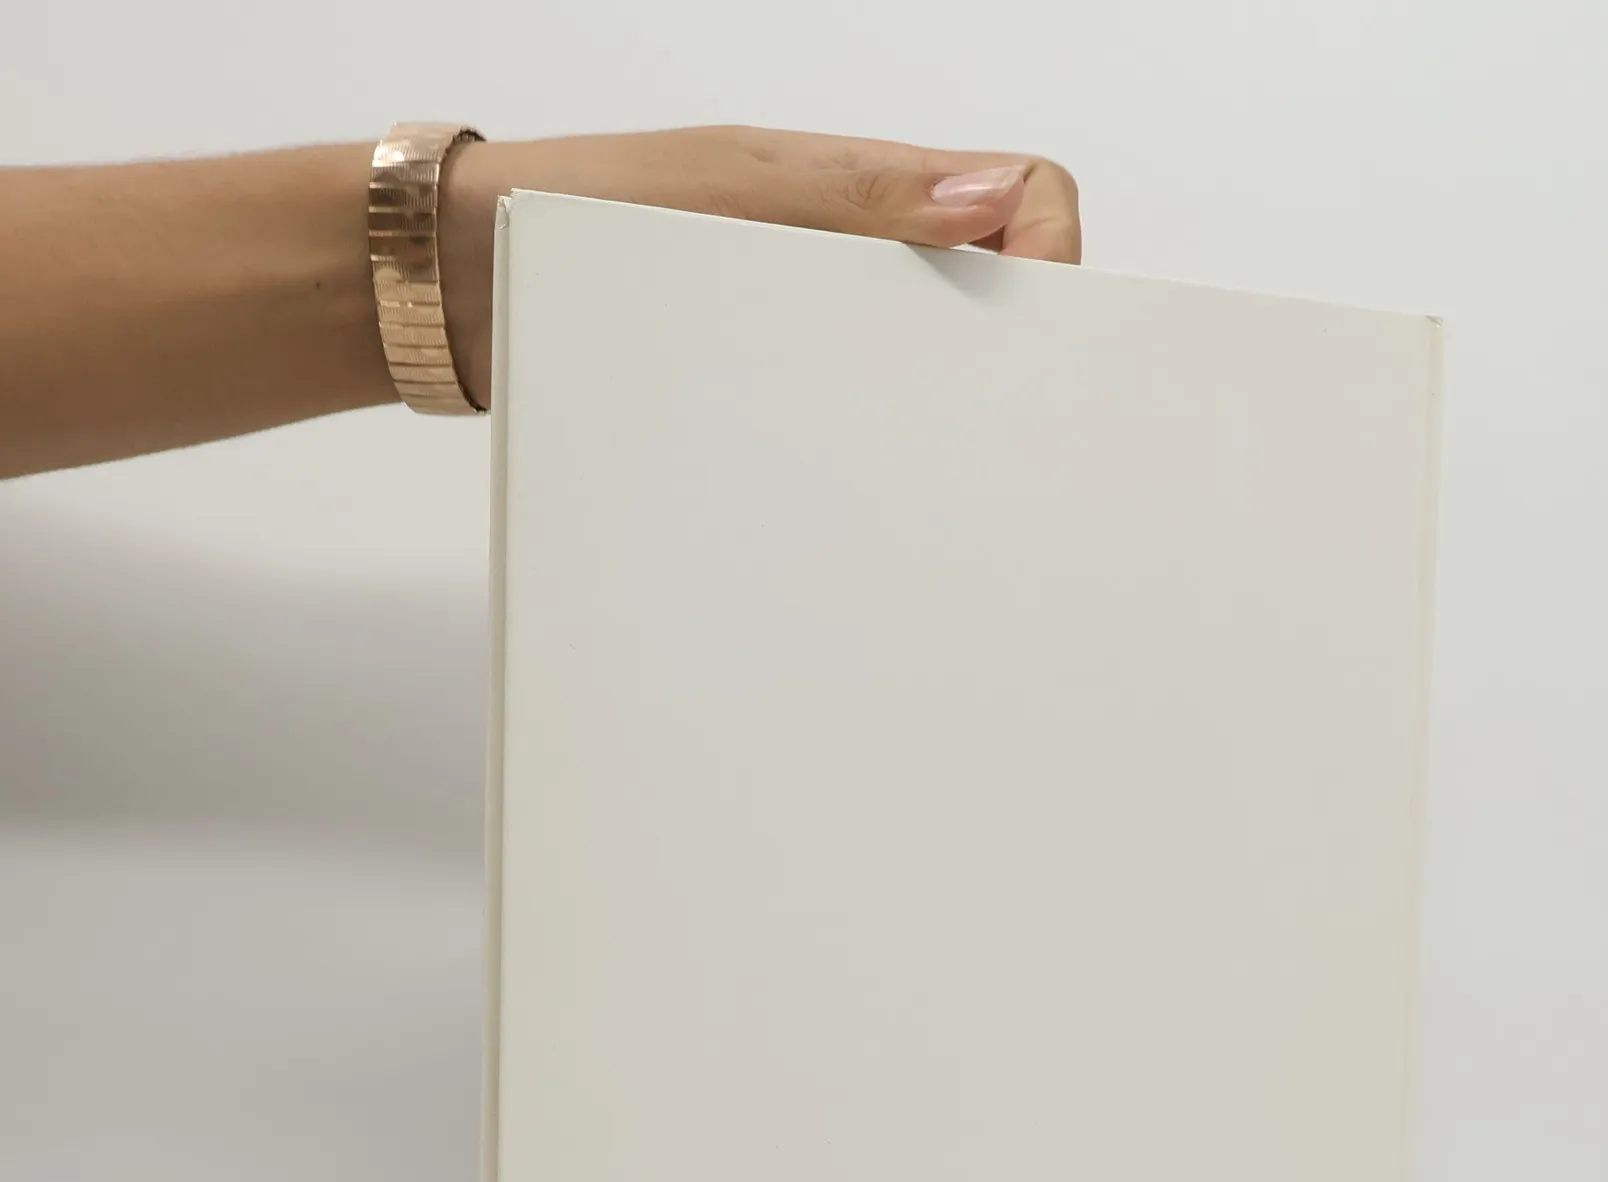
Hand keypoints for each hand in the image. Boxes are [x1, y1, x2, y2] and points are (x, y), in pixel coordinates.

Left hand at [440, 127, 1081, 404]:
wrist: (466, 286)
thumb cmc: (578, 219)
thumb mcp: (730, 195)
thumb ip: (859, 199)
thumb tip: (991, 197)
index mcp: (867, 189)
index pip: (1025, 199)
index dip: (1055, 259)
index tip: (1039, 333)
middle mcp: (858, 255)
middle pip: (992, 295)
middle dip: (1010, 355)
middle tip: (995, 422)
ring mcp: (821, 322)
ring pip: (929, 366)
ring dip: (939, 410)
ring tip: (928, 461)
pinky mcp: (780, 387)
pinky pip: (860, 414)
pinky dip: (874, 442)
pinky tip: (859, 479)